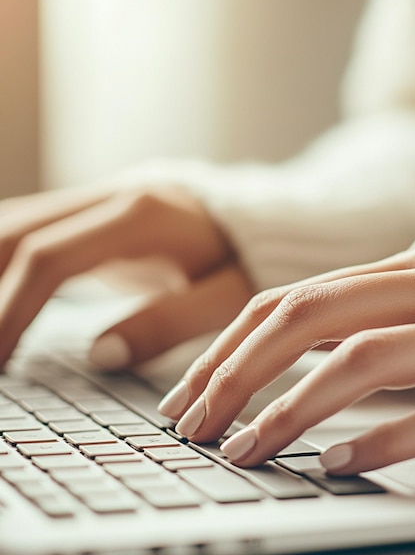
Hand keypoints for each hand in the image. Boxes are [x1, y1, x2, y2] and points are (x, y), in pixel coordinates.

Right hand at [0, 184, 252, 366]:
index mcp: (138, 217)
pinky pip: (28, 230)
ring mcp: (95, 202)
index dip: (11, 309)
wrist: (250, 220)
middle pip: (14, 235)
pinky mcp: (90, 216)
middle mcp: (107, 199)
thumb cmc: (242, 259)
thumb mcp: (226, 295)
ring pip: (13, 226)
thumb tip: (102, 355)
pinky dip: (2, 262)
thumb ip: (170, 322)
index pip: (50, 259)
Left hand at [160, 237, 414, 473]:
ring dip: (295, 409)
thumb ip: (379, 305)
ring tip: (250, 450)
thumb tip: (296, 331)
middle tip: (200, 425)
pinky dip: (385, 440)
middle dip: (243, 372)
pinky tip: (338, 464)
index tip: (193, 393)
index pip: (298, 296)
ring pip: (372, 360)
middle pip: (318, 316)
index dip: (233, 346)